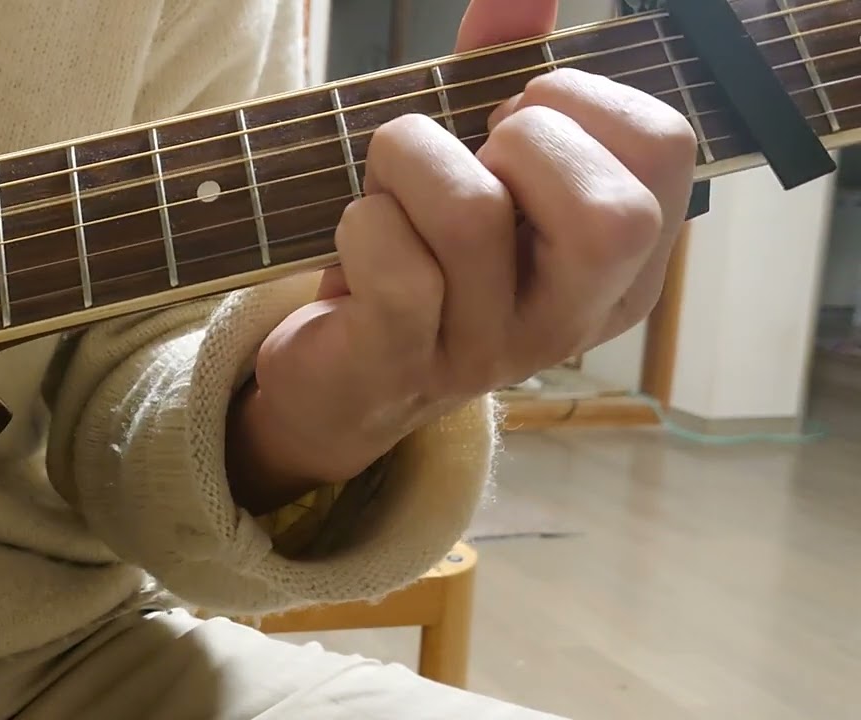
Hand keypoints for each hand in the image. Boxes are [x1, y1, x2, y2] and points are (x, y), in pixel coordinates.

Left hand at [226, 0, 697, 513]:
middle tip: (476, 155)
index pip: (665, 150)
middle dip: (524, 139)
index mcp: (618, 266)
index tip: (519, 119)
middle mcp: (572, 319)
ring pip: (470, 213)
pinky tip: (362, 242)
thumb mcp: (475, 162)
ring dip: (409, 162)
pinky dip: (362, 220)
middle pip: (610, 212)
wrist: (348, 379)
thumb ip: (502, 68)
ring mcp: (491, 352)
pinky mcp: (403, 365)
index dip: (583, 102)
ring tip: (394, 191)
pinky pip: (395, 260)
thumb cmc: (420, 257)